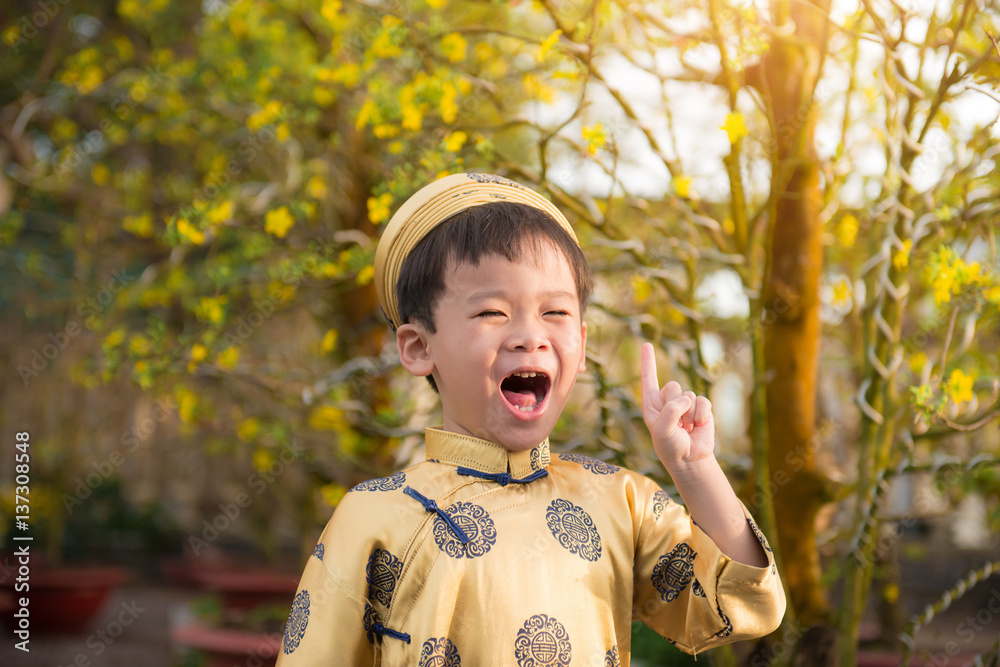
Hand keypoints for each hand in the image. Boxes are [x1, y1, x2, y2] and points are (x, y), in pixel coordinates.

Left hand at [640, 342, 715, 469]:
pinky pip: (702, 401)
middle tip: (676, 425)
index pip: (649, 380)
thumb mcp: (662, 430)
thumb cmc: (670, 446)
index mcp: (651, 405)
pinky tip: (698, 427)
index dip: (648, 362)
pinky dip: (701, 414)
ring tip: (686, 429)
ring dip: (688, 415)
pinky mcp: (701, 408)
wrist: (690, 460)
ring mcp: (685, 404)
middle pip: (672, 386)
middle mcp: (667, 402)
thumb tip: (686, 398)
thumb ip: (670, 411)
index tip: (646, 344)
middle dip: (675, 405)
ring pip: (688, 395)